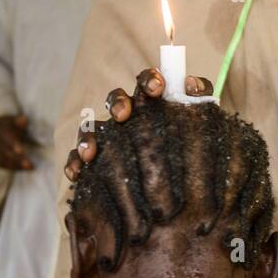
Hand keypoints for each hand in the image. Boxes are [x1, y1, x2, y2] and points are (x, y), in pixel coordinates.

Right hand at [0, 114, 33, 170]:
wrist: (3, 130)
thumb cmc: (14, 125)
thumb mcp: (18, 122)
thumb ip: (20, 122)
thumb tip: (24, 119)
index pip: (2, 134)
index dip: (12, 143)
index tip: (21, 151)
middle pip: (0, 148)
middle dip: (16, 157)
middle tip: (29, 164)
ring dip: (15, 164)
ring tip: (29, 167)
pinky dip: (11, 167)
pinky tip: (22, 168)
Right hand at [64, 69, 213, 181]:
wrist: (181, 197)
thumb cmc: (192, 159)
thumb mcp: (202, 131)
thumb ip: (198, 103)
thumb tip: (191, 84)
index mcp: (155, 106)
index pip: (149, 84)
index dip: (150, 80)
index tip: (158, 87)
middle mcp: (129, 118)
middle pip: (117, 101)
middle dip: (118, 104)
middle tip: (123, 114)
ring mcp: (109, 139)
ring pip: (94, 129)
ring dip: (90, 136)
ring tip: (92, 151)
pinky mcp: (94, 162)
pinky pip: (78, 159)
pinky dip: (75, 163)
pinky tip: (76, 172)